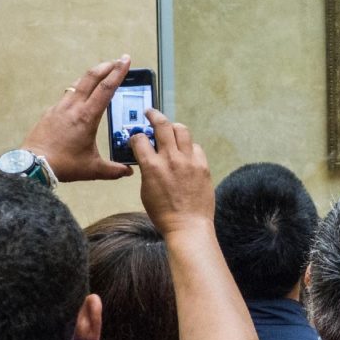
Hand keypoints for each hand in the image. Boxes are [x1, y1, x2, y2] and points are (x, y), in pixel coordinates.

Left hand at [22, 55, 133, 181]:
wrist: (34, 165)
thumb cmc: (64, 165)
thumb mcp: (93, 169)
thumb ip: (114, 170)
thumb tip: (129, 172)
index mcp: (87, 117)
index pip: (106, 88)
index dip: (118, 72)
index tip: (125, 60)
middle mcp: (73, 107)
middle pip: (91, 78)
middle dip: (106, 66)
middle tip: (118, 60)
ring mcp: (60, 107)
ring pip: (78, 83)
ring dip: (92, 75)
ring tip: (102, 73)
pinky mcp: (50, 112)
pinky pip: (67, 94)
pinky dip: (79, 88)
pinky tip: (82, 95)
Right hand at [131, 109, 213, 236]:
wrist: (188, 225)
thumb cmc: (163, 213)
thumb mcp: (145, 191)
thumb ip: (147, 170)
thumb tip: (148, 158)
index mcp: (152, 166)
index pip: (140, 139)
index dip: (136, 136)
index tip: (136, 137)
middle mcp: (171, 159)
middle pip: (163, 125)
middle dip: (154, 115)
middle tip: (150, 113)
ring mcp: (189, 161)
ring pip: (182, 130)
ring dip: (174, 127)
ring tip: (171, 129)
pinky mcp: (203, 166)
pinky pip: (196, 147)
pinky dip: (189, 147)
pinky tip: (186, 152)